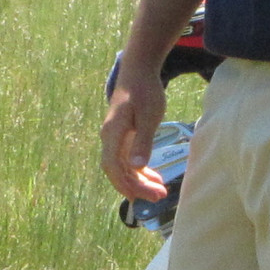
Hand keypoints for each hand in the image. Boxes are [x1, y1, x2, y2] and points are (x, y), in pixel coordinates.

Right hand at [101, 64, 169, 203]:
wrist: (137, 72)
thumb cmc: (144, 91)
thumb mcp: (148, 116)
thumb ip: (142, 141)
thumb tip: (136, 166)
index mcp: (113, 134)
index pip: (113, 167)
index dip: (126, 185)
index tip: (144, 197)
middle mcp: (109, 138)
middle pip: (117, 171)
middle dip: (136, 187)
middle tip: (159, 197)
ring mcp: (115, 139)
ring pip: (123, 168)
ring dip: (139, 181)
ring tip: (160, 191)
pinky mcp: (122, 137)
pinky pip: (127, 160)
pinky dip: (139, 171)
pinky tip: (154, 177)